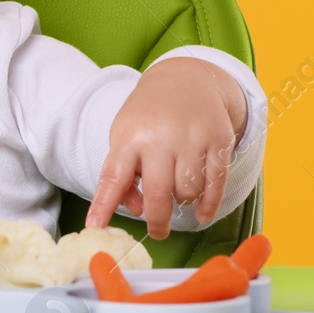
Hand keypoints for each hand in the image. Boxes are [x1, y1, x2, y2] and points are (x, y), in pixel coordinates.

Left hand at [86, 57, 246, 239]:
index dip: (103, 205)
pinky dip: (209, 205)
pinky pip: (216, 184)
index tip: (95, 226)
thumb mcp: (125, 137)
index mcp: (130, 138)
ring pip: (188, 192)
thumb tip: (137, 210)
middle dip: (157, 221)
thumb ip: (124, 174)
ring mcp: (192, 139)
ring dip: (182, 203)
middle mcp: (160, 139)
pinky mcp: (219, 140)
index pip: (113, 178)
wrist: (186, 80)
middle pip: (158, 194)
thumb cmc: (148, 117)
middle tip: (158, 232)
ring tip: (177, 195)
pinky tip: (202, 214)